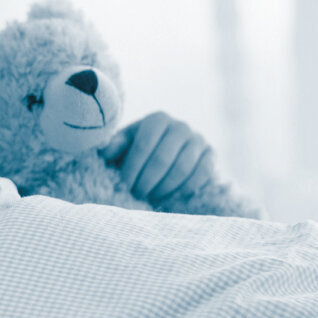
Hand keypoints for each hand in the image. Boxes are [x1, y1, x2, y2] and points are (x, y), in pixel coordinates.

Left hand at [99, 111, 215, 202]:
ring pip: (181, 168)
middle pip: (162, 158)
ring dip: (164, 188)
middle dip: (146, 181)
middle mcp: (180, 125)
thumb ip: (114, 146)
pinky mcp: (211, 154)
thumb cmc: (139, 152)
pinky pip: (201, 175)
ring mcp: (198, 139)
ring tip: (151, 197)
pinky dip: (183, 189)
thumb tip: (105, 151)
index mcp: (157, 119)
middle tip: (137, 195)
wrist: (169, 155)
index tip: (124, 185)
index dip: (132, 169)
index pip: (143, 145)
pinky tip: (170, 196)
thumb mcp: (124, 146)